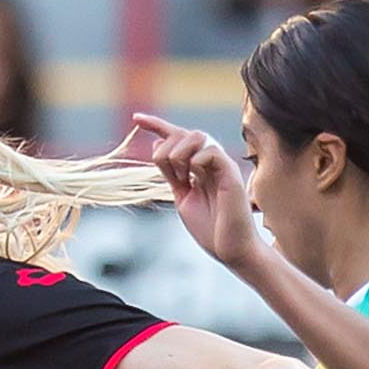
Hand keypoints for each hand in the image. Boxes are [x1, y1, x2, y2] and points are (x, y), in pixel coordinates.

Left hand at [131, 112, 264, 273]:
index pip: (177, 137)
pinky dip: (195, 162)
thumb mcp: (183, 198)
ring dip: (180, 155)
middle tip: (174, 177)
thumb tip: (158, 147)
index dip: (157, 125)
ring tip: (184, 178)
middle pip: (183, 133)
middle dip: (168, 150)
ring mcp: (222, 165)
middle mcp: (211, 162)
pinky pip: (209, 150)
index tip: (137, 118)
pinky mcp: (230, 172)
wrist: (231, 250)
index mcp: (199, 167)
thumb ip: (172, 175)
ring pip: (195, 136)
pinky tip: (196, 179)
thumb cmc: (211, 230)